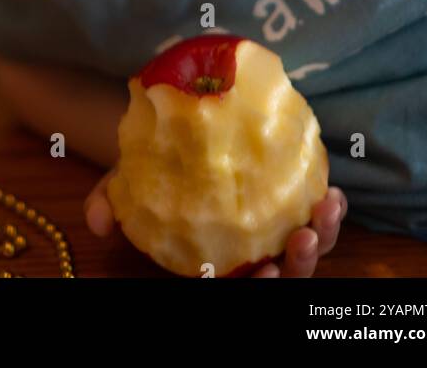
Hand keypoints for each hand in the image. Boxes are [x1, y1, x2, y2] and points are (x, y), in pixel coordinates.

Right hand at [85, 172, 347, 277]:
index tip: (263, 271)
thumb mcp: (128, 184)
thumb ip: (112, 201)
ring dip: (325, 238)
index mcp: (215, 264)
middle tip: (302, 239)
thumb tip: (94, 223)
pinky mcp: (292, 207)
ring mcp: (275, 236)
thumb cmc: (153, 172)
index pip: (239, 287)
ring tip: (327, 206)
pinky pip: (319, 222)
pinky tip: (331, 192)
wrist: (174, 139)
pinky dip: (329, 213)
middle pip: (284, 280)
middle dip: (300, 267)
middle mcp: (249, 258)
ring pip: (310, 256)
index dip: (257, 288)